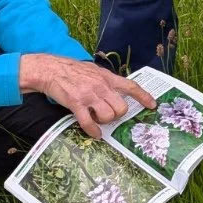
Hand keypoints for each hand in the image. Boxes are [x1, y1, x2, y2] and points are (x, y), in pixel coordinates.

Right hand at [19, 55, 156, 138]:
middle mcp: (101, 86)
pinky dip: (93, 131)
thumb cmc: (71, 70)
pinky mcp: (76, 104)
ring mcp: (89, 95)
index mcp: (107, 77)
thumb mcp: (93, 70)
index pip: (131, 86)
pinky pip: (89, 123)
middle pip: (121, 107)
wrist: (51, 69)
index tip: (152, 105)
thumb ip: (105, 80)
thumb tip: (115, 90)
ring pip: (108, 116)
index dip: (143, 96)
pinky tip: (94, 133)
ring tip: (96, 118)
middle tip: (107, 114)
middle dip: (117, 115)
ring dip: (104, 122)